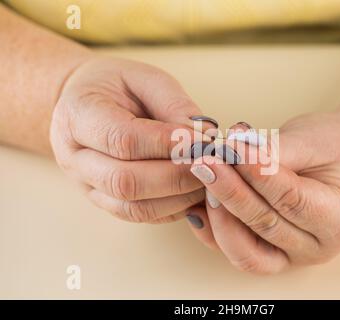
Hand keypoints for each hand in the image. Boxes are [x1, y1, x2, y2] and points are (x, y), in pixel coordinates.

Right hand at [50, 56, 216, 222]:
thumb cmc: (119, 86)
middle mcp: (75, 157)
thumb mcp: (146, 78)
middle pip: (125, 182)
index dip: (168, 145)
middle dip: (176, 177)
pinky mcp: (105, 201)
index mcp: (78, 116)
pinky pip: (141, 215)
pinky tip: (195, 193)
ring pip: (133, 207)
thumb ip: (174, 105)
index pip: (123, 140)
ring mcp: (87, 185)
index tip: (205, 142)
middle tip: (211, 165)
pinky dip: (174, 208)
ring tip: (208, 180)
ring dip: (178, 198)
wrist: (86, 103)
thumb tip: (205, 139)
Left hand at [188, 112, 339, 272]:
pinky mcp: (270, 252)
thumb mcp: (311, 140)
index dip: (256, 174)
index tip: (231, 147)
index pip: (290, 199)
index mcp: (339, 220)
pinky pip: (237, 251)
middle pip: (264, 225)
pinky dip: (214, 231)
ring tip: (204, 178)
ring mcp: (291, 255)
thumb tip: (231, 152)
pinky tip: (198, 206)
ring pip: (246, 251)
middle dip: (230, 191)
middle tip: (207, 161)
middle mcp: (316, 247)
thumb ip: (273, 151)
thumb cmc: (335, 146)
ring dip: (219, 215)